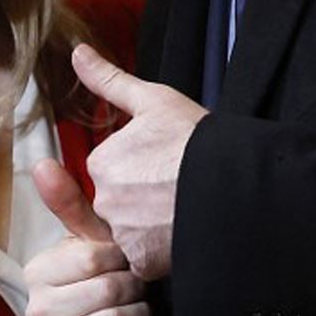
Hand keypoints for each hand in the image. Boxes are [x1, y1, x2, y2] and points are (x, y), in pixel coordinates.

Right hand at [23, 158, 150, 315]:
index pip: (93, 259)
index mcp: (37, 271)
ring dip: (139, 314)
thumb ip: (70, 203)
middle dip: (133, 288)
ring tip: (134, 308)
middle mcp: (38, 308)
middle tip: (133, 287)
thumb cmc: (99, 278)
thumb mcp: (89, 241)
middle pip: (109, 291)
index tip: (123, 260)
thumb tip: (42, 163)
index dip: (120, 259)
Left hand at [73, 43, 205, 280]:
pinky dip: (161, 250)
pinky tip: (182, 231)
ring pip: (132, 231)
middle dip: (143, 197)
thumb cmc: (199, 140)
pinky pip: (145, 259)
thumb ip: (109, 81)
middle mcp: (106, 200)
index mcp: (103, 162)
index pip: (113, 169)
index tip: (167, 162)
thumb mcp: (154, 101)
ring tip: (183, 208)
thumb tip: (78, 54)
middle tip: (178, 186)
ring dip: (152, 225)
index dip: (142, 165)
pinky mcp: (144, 261)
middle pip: (120, 202)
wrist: (237, 183)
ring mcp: (124, 233)